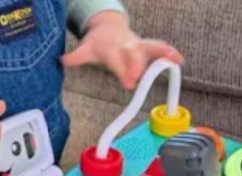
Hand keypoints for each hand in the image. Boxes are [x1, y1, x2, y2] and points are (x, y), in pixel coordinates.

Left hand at [61, 11, 182, 89]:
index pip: (118, 61)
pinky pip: (159, 48)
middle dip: (140, 65)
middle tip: (145, 79)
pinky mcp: (145, 46)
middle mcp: (126, 45)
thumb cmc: (97, 43)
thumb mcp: (86, 49)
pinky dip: (169, 52)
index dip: (124, 70)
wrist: (107, 26)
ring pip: (150, 47)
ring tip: (175, 59)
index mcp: (111, 48)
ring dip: (163, 52)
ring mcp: (137, 44)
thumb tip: (61, 60)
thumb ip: (76, 57)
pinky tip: (180, 60)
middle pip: (134, 54)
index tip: (130, 84)